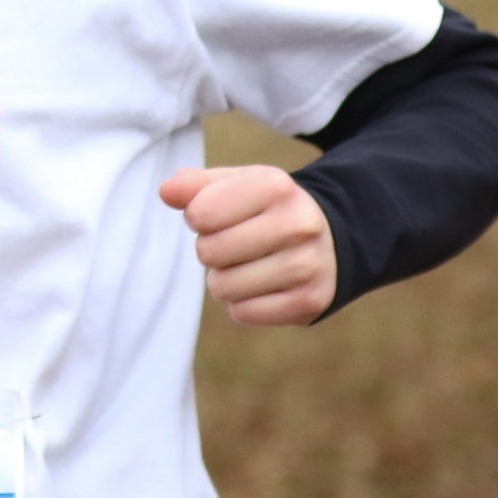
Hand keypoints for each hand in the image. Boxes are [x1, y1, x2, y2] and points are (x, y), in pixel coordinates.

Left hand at [160, 165, 335, 325]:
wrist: (329, 241)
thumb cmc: (267, 210)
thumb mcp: (237, 184)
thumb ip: (196, 185)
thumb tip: (167, 191)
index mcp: (276, 186)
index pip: (199, 213)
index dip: (199, 217)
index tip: (222, 215)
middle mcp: (298, 224)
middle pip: (208, 253)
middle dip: (211, 250)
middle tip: (238, 243)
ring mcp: (307, 265)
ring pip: (222, 288)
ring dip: (225, 279)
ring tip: (251, 263)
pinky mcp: (309, 301)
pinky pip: (243, 313)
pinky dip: (244, 303)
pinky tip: (266, 285)